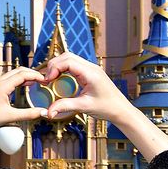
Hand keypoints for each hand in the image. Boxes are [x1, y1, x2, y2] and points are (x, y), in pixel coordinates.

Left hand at [0, 67, 47, 168]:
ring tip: (34, 82)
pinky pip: (7, 78)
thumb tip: (43, 113)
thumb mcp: (10, 117)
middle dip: (32, 73)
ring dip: (24, 75)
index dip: (36, 75)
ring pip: (12, 73)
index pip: (23, 74)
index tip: (45, 80)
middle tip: (42, 79)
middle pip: (18, 70)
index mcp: (3, 85)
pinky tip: (21, 86)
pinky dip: (17, 79)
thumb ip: (28, 114)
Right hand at [42, 52, 167, 160]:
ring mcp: (91, 69)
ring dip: (58, 66)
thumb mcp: (84, 107)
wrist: (120, 110)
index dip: (54, 68)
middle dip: (54, 65)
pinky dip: (64, 70)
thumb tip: (48, 112)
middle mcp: (91, 67)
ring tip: (51, 80)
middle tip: (46, 79)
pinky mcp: (90, 73)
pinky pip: (74, 66)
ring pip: (70, 59)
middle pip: (67, 56)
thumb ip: (65, 106)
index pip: (68, 61)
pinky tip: (60, 81)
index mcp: (90, 73)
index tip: (47, 80)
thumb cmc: (106, 108)